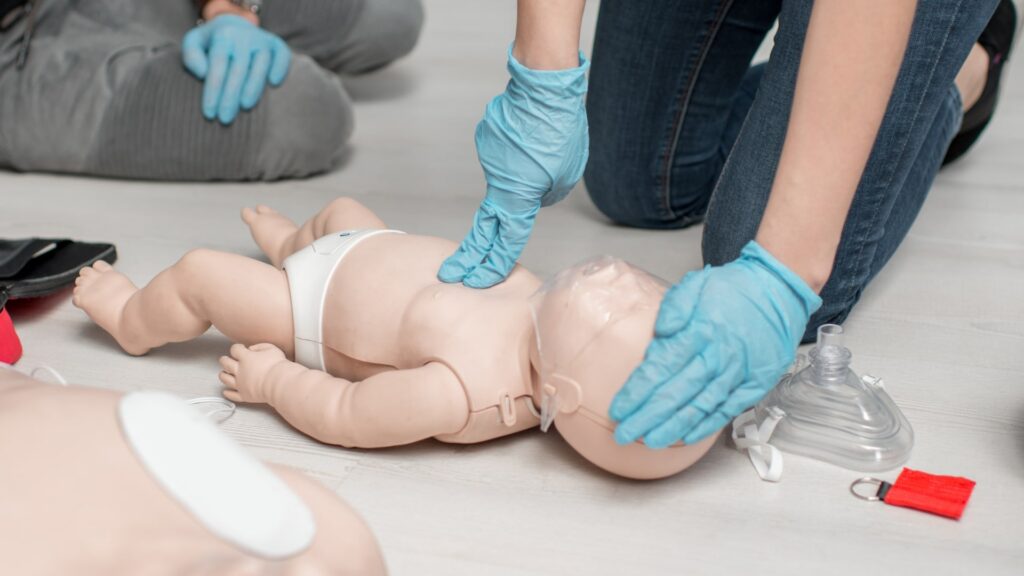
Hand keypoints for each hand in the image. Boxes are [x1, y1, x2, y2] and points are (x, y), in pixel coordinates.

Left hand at [182, 14, 289, 124]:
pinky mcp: (276, 44)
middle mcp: (244, 36)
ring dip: (254, 86)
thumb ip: (191, 57)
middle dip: (231, 95)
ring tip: (246, 107)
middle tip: (225, 119)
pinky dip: (280, 68)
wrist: (233, 24)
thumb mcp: (194, 43)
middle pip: (239, 68)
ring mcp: (262, 40)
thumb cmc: (211, 43)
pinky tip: (274, 84)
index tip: (210, 113)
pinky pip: (282, 55)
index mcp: (223, 35)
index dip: (214, 90)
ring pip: (260, 64)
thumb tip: (203, 74)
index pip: (218, 65)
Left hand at [218, 342, 286, 403]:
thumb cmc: (277, 366)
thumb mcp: (271, 348)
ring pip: (225, 379)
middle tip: (226, 359)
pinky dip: (227, 393)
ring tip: (224, 373)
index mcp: (245, 358)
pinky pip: (232, 395)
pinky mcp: (244, 395)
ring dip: (223, 375)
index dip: (237, 347)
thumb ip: (259, 346)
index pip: (235, 349)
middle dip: (224, 360)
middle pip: (225, 363)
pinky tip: (226, 391)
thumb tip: (252, 349)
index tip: (240, 348)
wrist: (280, 383)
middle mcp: (239, 370)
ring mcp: (240, 384)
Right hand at [438, 46, 588, 287]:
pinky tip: (532, 135)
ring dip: (520, 174)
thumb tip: (533, 195)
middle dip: (471, 255)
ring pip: (505, 177)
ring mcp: (489, 158)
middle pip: (484, 227)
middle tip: (453, 274)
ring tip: (544, 149)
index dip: (494, 265)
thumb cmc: (560, 132)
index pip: (506, 241)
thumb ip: (546, 195)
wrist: (544, 88)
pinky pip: (505, 154)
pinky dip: (517, 152)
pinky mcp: (488, 139)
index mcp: (517, 197)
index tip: (476, 281)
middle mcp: (498, 181)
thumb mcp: (566, 175)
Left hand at [609, 241, 822, 447]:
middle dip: (647, 417)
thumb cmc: (733, 289)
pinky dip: (705, 425)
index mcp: (700, 332)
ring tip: (651, 442)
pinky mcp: (754, 385)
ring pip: (700, 406)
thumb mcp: (698, 283)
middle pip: (676, 393)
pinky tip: (686, 436)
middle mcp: (718, 356)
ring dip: (673, 427)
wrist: (779, 291)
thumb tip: (662, 331)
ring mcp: (738, 373)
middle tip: (624, 434)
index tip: (618, 409)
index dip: (637, 392)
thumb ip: (675, 306)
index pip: (661, 368)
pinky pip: (726, 409)